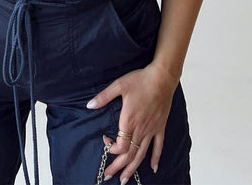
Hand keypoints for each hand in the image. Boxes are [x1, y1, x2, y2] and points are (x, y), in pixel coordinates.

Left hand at [87, 64, 178, 182]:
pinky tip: (153, 168)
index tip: (105, 142)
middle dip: (118, 167)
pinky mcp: (160, 126)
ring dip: (133, 168)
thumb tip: (89, 105)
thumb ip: (104, 96)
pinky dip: (155, 158)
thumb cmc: (141, 80)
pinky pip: (158, 146)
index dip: (111, 148)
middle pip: (129, 155)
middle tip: (108, 176)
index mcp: (129, 121)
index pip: (120, 146)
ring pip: (142, 154)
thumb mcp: (119, 85)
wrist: (162, 77)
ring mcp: (152, 129)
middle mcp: (141, 129)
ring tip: (125, 179)